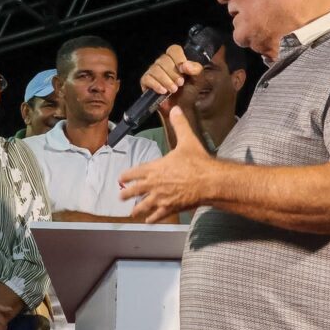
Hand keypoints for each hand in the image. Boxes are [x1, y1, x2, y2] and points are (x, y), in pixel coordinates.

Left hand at [120, 107, 213, 221]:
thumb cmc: (197, 162)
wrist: (209, 181)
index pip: (134, 172)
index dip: (126, 175)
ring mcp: (161, 198)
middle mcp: (154, 184)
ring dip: (137, 209)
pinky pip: (158, 215)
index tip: (121, 178)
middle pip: (134, 191)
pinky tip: (149, 221)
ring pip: (143, 206)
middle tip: (120, 196)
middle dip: (126, 193)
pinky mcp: (170, 208)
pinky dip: (152, 218)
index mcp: (154, 168)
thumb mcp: (187, 140)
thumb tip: (176, 108)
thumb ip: (179, 124)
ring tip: (132, 212)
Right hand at [139, 45, 203, 114]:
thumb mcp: (198, 80)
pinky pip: (147, 78)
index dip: (178, 58)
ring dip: (165, 80)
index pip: (174, 50)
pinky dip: (156, 84)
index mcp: (176, 59)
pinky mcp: (146, 81)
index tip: (183, 71)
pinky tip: (163, 91)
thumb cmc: (190, 92)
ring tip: (173, 90)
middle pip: (164, 59)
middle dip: (173, 73)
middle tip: (180, 84)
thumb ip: (196, 70)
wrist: (181, 109)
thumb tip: (185, 65)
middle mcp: (163, 63)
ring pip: (155, 68)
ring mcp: (153, 71)